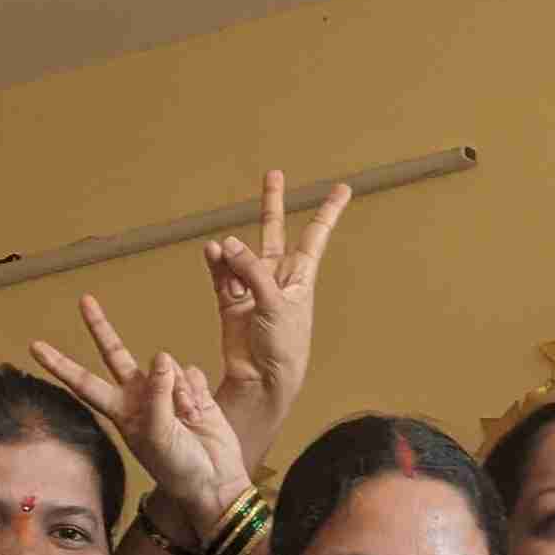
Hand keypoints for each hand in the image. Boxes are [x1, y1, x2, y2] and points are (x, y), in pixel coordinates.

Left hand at [30, 309, 251, 538]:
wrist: (214, 480)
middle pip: (115, 354)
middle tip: (85, 300)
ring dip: (179, 389)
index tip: (35, 347)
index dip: (60, 364)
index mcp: (120, 411)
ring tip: (187, 420)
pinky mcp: (193, 390)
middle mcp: (139, 397)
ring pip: (167, 365)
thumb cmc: (178, 468)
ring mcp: (166, 391)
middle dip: (101, 327)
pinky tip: (200, 413)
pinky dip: (197, 391)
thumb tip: (161, 357)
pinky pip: (192, 374)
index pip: (83, 382)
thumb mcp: (158, 435)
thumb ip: (157, 394)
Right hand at [204, 170, 349, 466]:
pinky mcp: (231, 302)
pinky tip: (212, 252)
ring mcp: (252, 288)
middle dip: (272, 203)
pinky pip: (221, 274)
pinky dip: (216, 263)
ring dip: (230, 250)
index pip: (315, 235)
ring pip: (239, 254)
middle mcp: (276, 277)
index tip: (342, 188)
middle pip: (274, 231)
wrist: (264, 381)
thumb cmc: (285, 348)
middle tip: (273, 174)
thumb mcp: (276, 304)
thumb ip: (252, 271)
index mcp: (300, 276)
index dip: (328, 212)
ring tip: (221, 249)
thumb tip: (226, 242)